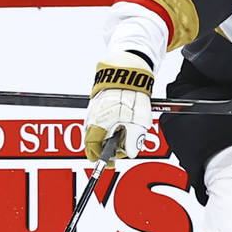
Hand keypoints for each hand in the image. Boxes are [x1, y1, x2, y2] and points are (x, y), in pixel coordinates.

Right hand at [84, 51, 153, 166]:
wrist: (128, 69)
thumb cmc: (133, 92)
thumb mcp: (138, 120)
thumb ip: (133, 139)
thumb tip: (129, 152)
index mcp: (99, 123)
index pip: (92, 147)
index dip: (100, 157)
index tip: (111, 162)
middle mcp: (92, 117)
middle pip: (94, 141)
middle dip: (107, 147)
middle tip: (122, 148)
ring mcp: (93, 110)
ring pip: (97, 131)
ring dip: (109, 136)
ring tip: (125, 133)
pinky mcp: (97, 103)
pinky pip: (100, 120)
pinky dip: (109, 126)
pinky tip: (121, 122)